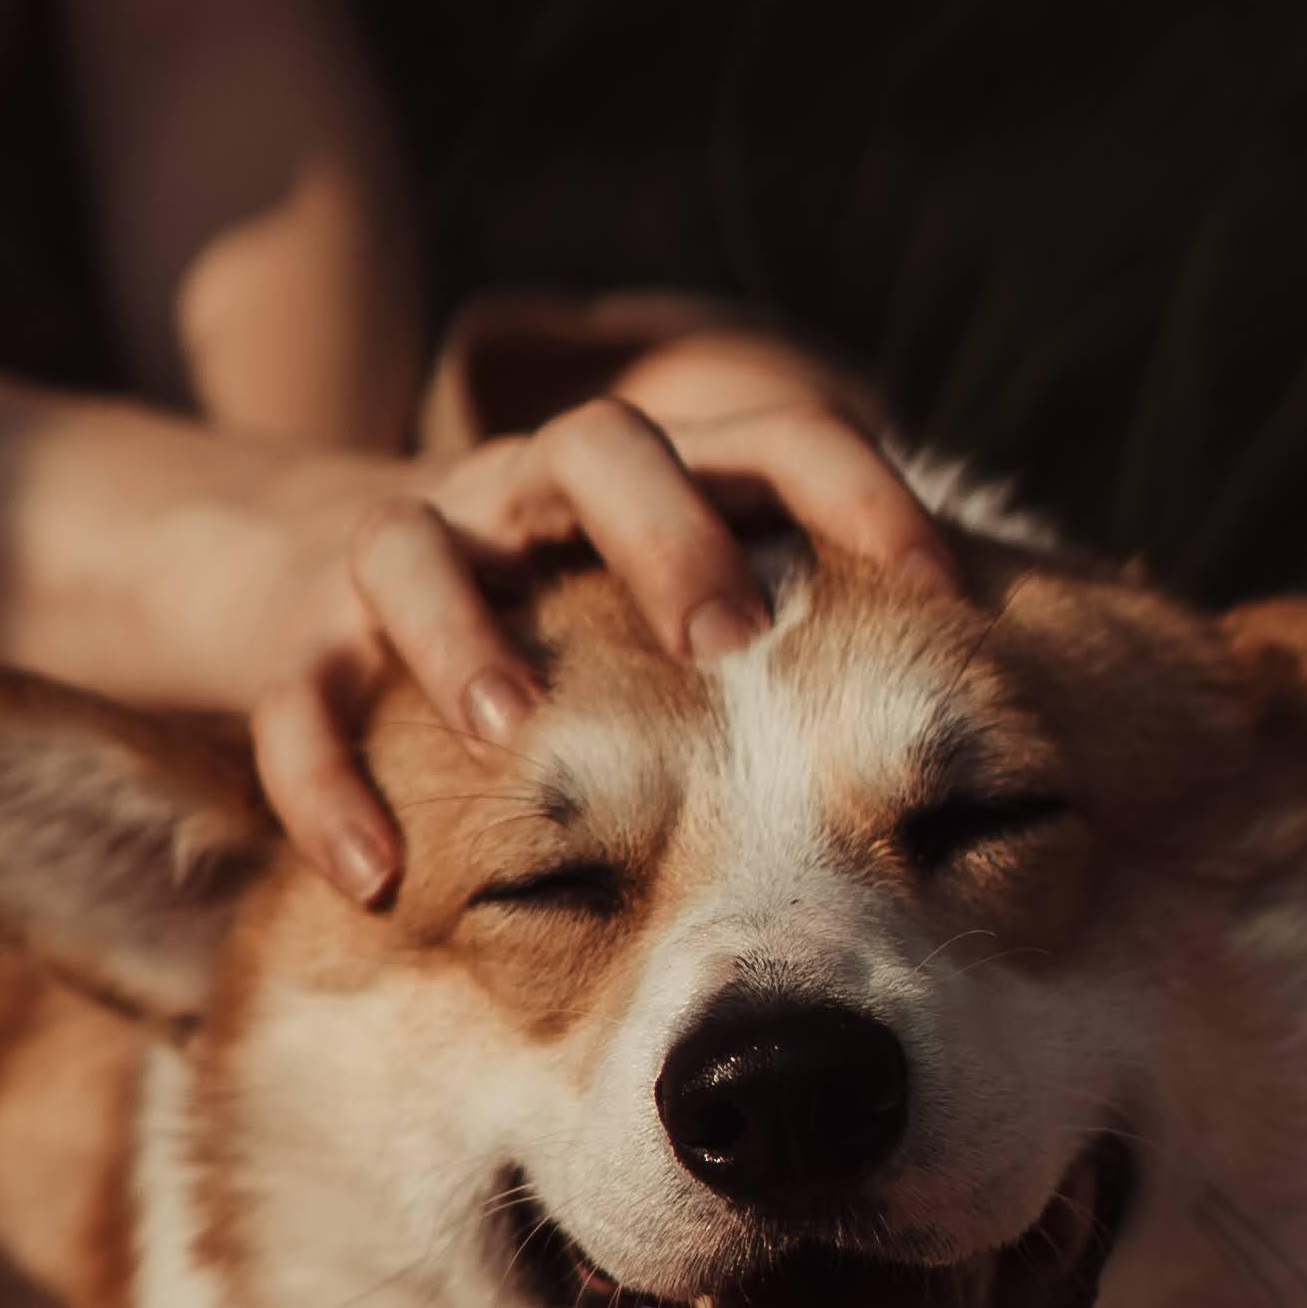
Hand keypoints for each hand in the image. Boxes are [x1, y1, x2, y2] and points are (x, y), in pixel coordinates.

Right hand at [249, 360, 957, 900]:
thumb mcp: (676, 601)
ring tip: (512, 732)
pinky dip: (324, 782)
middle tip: (725, 637)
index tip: (940, 585)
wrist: (307, 575)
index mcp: (650, 474)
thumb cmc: (556, 619)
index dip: (860, 491)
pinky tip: (371, 875)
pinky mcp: (295, 639)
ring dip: (465, 637)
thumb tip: (1011, 714)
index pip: (776, 432)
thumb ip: (801, 630)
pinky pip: (297, 699)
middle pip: (604, 449)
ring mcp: (405, 554)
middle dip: (669, 532)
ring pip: (417, 553)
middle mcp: (530, 491)